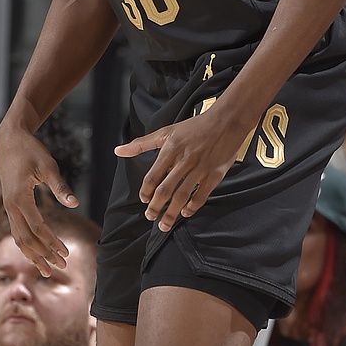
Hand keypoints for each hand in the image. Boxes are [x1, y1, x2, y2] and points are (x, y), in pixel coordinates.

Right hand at [0, 119, 78, 275]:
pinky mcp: (9, 206)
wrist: (9, 140)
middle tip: (61, 266)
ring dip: (33, 255)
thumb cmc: (30, 150)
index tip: (66, 253)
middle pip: (27, 239)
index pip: (38, 228)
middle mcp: (10, 206)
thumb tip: (75, 204)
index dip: (52, 242)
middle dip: (44, 255)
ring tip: (47, 270)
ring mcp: (7, 207)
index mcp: (19, 198)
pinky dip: (26, 245)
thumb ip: (60, 186)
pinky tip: (36, 254)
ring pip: (19, 239)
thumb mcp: (48, 165)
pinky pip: (16, 231)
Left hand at [115, 102, 247, 231]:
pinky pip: (201, 195)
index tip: (144, 200)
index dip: (146, 192)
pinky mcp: (214, 174)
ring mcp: (200, 169)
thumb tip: (118, 150)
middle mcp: (184, 160)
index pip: (152, 176)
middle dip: (156, 207)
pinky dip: (192, 207)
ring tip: (164, 224)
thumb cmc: (195, 126)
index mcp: (170, 150)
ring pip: (182, 196)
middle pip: (165, 190)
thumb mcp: (166, 132)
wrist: (227, 120)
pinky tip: (186, 212)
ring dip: (171, 213)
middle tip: (150, 217)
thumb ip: (141, 144)